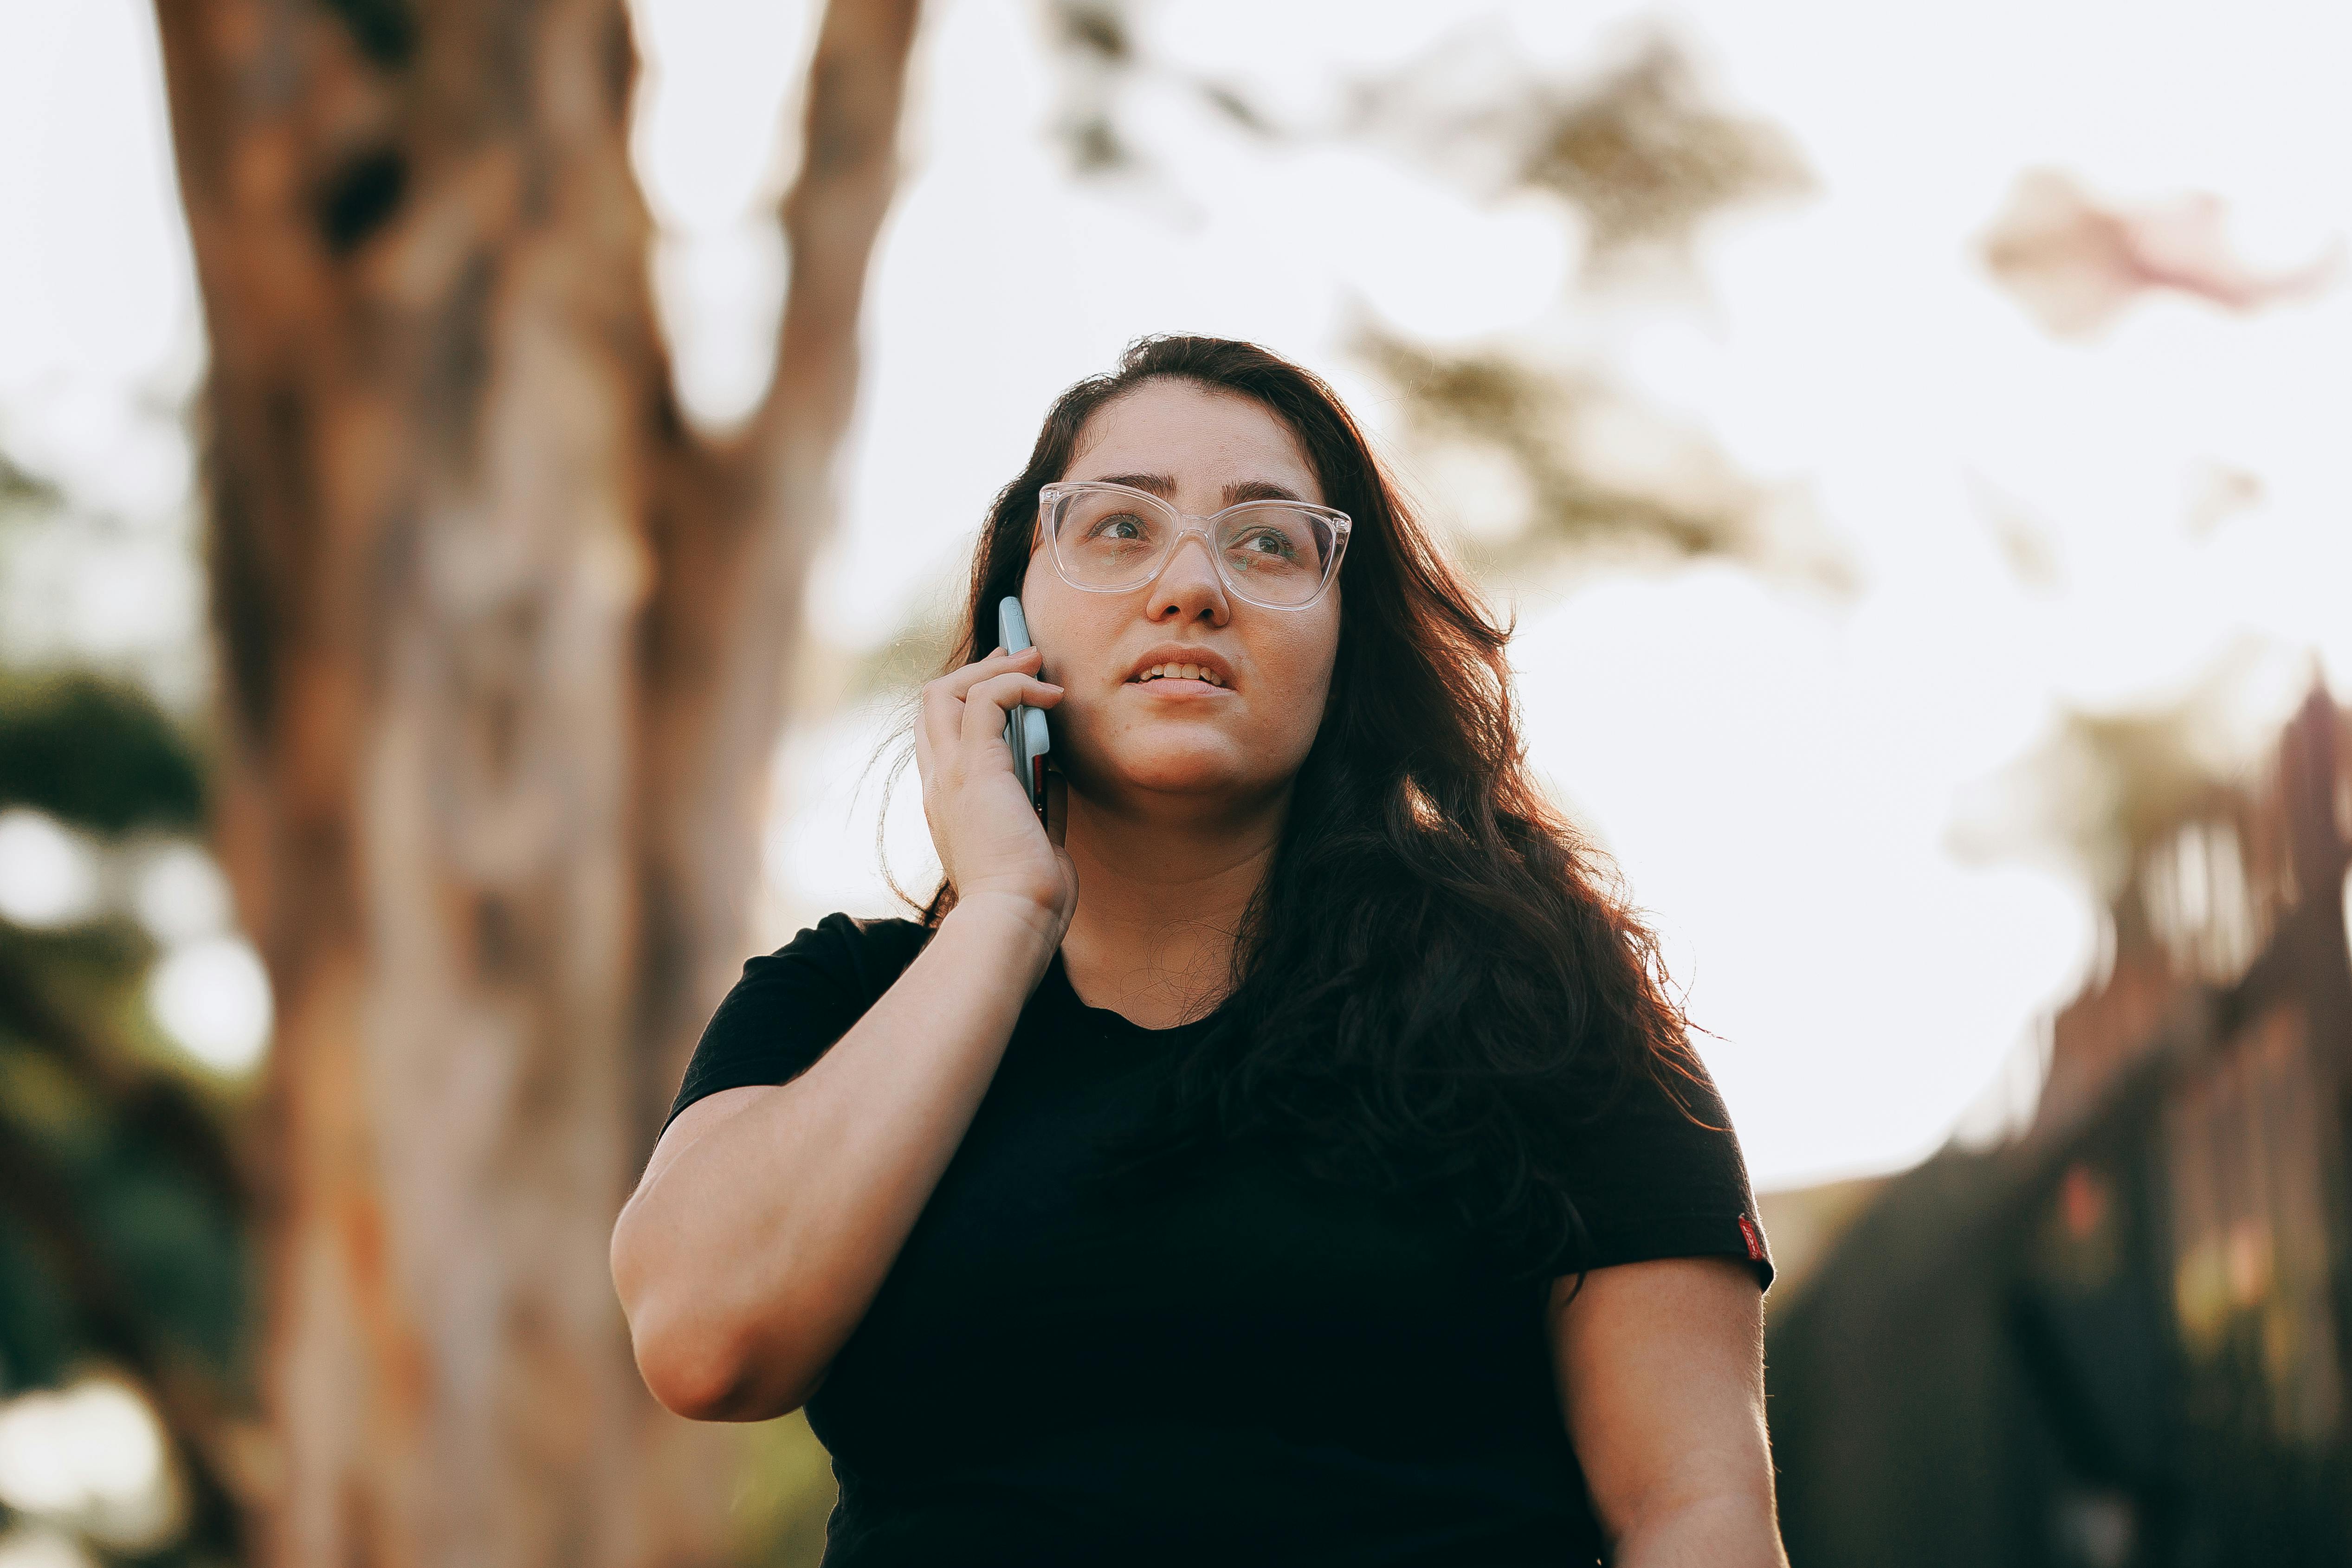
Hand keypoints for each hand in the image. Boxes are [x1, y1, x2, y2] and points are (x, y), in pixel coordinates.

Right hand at [914, 644, 1076, 935]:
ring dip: (996, 667)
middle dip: (978, 669)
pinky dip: (1018, 685)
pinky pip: (986, 700)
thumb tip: (1053, 777)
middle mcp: (939, 782)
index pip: (942, 732)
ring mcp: (949, 774)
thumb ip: (1039, 805)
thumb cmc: (1029, 895)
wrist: (1014, 921)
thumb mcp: (1037, 839)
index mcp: (949, 800)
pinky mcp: (975, 770)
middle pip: (934, 701)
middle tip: (1022, 655)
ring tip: (1036, 660)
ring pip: (947, 690)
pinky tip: (1052, 695)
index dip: (972, 698)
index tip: (1014, 683)